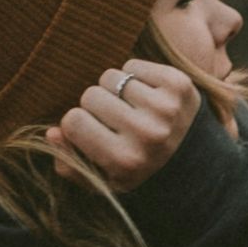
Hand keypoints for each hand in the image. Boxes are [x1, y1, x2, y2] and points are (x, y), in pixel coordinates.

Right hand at [46, 59, 199, 192]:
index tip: (91, 134)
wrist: (197, 164)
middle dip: (95, 106)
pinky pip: (133, 64)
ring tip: (131, 109)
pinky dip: (135, 77)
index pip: (73, 121)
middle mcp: (146, 133)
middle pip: (90, 95)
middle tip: (114, 122)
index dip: (76, 125)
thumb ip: (71, 163)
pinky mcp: (179, 84)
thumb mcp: (104, 182)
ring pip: (111, 76)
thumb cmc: (140, 172)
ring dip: (115, 90)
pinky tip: (146, 98)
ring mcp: (165, 106)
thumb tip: (51, 133)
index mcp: (125, 160)